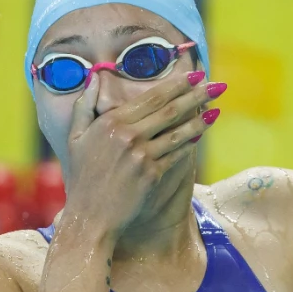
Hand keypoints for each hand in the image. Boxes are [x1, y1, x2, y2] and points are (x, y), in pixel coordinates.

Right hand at [61, 73, 223, 233]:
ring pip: (178, 132)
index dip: (177, 84)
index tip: (195, 74)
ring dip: (201, 119)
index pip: (152, 98)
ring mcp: (141, 156)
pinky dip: (190, 143)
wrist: (89, 217)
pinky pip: (177, 154)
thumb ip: (84, 105)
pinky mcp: (152, 175)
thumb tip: (95, 76)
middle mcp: (128, 136)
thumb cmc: (82, 177)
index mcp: (111, 122)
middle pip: (170, 110)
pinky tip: (202, 133)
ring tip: (217, 107)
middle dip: (197, 95)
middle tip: (217, 85)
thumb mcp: (74, 138)